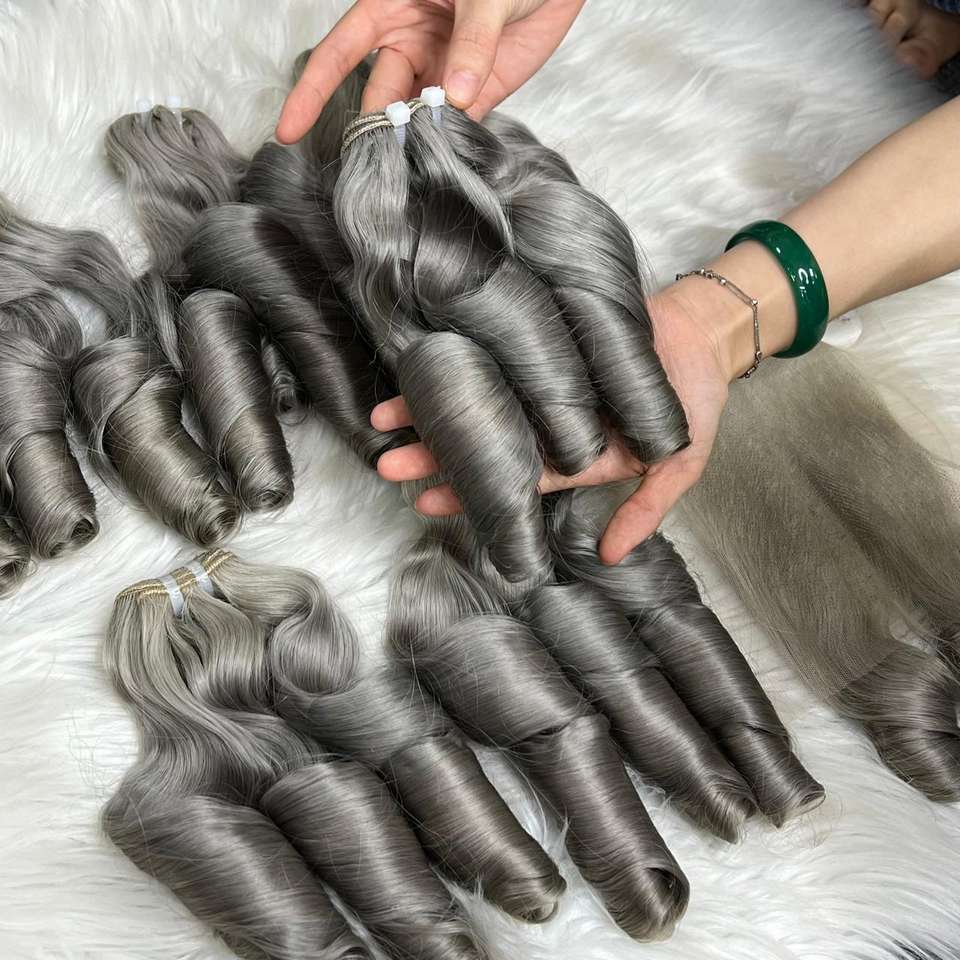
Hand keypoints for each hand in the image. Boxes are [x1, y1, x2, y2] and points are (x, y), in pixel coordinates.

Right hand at [276, 0, 585, 143]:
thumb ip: (472, 41)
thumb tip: (457, 98)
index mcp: (391, 9)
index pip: (338, 55)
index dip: (311, 92)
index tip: (288, 130)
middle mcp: (410, 45)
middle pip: (381, 98)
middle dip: (377, 132)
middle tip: (380, 168)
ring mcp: (443, 72)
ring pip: (417, 118)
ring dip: (416, 144)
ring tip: (415, 175)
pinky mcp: (477, 93)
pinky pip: (458, 126)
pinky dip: (454, 146)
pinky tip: (451, 165)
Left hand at [372, 282, 734, 564]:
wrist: (705, 331)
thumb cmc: (693, 400)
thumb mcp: (679, 462)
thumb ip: (647, 508)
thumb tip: (615, 556)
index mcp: (574, 455)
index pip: (513, 477)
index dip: (471, 489)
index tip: (425, 500)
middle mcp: (550, 419)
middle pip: (485, 439)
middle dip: (435, 452)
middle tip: (388, 463)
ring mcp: (542, 378)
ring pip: (480, 394)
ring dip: (435, 403)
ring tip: (385, 413)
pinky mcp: (544, 338)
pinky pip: (498, 347)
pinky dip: (463, 353)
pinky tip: (426, 358)